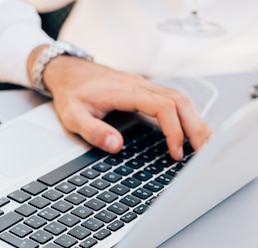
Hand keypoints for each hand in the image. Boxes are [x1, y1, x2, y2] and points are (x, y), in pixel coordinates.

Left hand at [38, 52, 211, 159]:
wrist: (67, 71)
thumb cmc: (70, 93)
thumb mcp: (72, 116)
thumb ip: (93, 131)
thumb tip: (115, 145)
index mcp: (126, 91)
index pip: (163, 108)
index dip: (173, 131)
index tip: (175, 152)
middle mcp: (140, 86)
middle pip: (180, 102)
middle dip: (195, 127)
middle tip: (204, 151)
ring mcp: (144, 87)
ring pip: (180, 99)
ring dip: (194, 120)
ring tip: (204, 144)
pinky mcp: (143, 91)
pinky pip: (172, 100)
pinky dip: (185, 115)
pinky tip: (189, 130)